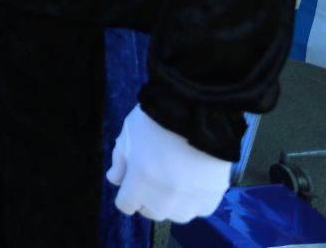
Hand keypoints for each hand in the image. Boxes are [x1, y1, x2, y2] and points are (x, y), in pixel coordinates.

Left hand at [107, 105, 230, 222]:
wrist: (199, 111)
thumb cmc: (158, 119)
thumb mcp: (128, 134)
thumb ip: (119, 159)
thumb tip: (115, 179)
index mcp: (139, 181)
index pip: (125, 205)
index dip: (127, 191)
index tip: (133, 180)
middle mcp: (163, 197)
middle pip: (150, 211)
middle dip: (148, 197)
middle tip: (155, 174)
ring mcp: (189, 200)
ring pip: (175, 214)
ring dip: (172, 202)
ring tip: (175, 178)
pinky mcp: (211, 198)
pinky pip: (199, 209)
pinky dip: (194, 199)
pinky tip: (193, 180)